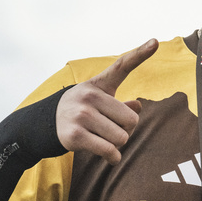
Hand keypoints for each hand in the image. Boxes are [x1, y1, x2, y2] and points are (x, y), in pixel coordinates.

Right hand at [56, 38, 157, 161]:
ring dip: (117, 145)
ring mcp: (81, 115)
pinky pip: (109, 151)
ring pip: (121, 138)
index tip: (155, 42)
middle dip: (126, 130)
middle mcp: (89, 96)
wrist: (45, 124)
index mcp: (99, 84)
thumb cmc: (81, 111)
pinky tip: (110, 157)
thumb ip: (121, 105)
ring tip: (103, 139)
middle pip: (131, 120)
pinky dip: (113, 158)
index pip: (122, 65)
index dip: (141, 54)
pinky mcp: (75, 135)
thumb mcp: (100, 102)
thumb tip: (138, 106)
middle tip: (111, 130)